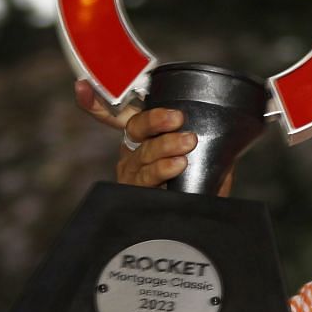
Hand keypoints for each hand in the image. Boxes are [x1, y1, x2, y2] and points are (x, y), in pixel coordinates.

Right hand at [73, 79, 230, 192]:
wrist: (198, 226)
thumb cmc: (197, 187)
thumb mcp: (205, 161)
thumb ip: (211, 148)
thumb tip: (229, 137)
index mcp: (143, 138)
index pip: (117, 114)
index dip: (96, 101)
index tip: (82, 85)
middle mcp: (132, 153)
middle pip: (135, 129)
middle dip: (155, 120)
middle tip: (178, 120)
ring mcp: (131, 175)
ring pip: (142, 155)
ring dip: (164, 147)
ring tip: (186, 146)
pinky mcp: (135, 196)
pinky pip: (145, 181)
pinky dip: (161, 171)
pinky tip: (176, 166)